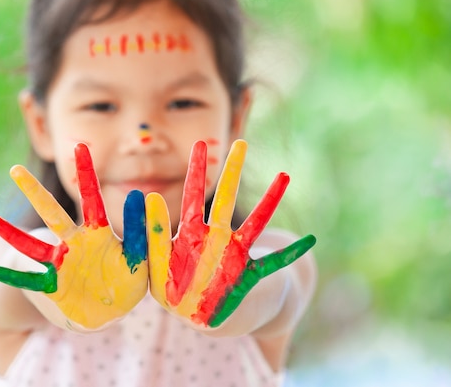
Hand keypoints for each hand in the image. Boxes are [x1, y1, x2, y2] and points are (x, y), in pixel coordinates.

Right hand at [0, 143, 147, 329]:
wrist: (111, 312)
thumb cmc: (128, 281)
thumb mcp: (140, 260)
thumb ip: (140, 235)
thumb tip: (140, 198)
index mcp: (98, 234)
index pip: (91, 199)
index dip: (86, 174)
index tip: (79, 147)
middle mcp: (74, 244)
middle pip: (52, 213)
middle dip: (34, 192)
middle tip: (15, 169)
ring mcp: (60, 264)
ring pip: (33, 247)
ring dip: (12, 234)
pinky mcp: (53, 287)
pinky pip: (27, 281)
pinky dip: (9, 277)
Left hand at [146, 140, 315, 327]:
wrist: (195, 315)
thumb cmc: (170, 290)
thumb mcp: (155, 268)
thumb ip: (152, 238)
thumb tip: (148, 198)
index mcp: (189, 234)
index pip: (193, 195)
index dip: (196, 171)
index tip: (200, 144)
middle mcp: (214, 237)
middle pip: (225, 198)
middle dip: (233, 171)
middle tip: (241, 142)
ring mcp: (233, 253)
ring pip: (254, 222)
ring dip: (270, 200)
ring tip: (284, 175)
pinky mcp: (246, 274)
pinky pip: (272, 263)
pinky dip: (290, 254)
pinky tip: (310, 239)